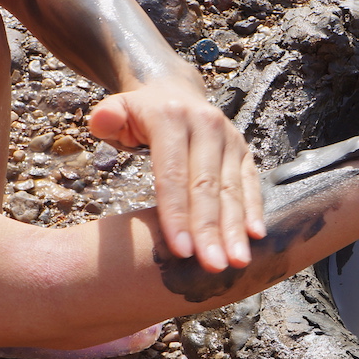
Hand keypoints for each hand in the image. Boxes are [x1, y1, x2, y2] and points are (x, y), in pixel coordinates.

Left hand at [89, 80, 265, 271]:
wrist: (174, 91)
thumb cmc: (140, 115)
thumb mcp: (117, 110)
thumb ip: (106, 118)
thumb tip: (101, 120)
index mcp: (171, 118)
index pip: (173, 174)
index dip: (176, 215)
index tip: (180, 251)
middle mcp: (206, 126)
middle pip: (206, 187)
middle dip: (210, 230)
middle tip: (213, 266)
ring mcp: (229, 139)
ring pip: (232, 189)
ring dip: (235, 229)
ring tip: (237, 261)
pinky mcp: (244, 150)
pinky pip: (250, 184)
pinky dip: (253, 211)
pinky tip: (256, 237)